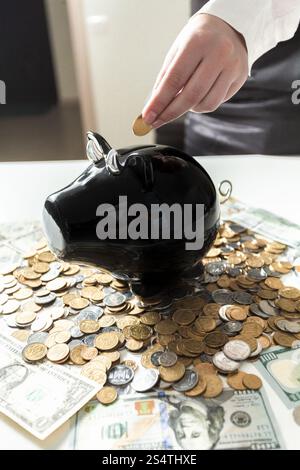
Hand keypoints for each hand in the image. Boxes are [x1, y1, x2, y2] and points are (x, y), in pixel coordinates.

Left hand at [142, 13, 247, 127]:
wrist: (229, 26)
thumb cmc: (197, 40)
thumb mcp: (177, 51)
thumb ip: (166, 79)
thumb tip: (154, 108)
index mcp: (198, 42)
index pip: (174, 80)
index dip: (159, 102)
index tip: (148, 118)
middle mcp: (219, 53)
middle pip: (191, 96)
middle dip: (171, 113)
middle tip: (156, 122)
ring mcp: (232, 66)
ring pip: (206, 104)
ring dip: (188, 109)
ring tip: (182, 100)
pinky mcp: (240, 77)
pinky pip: (217, 102)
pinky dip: (202, 104)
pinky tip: (199, 95)